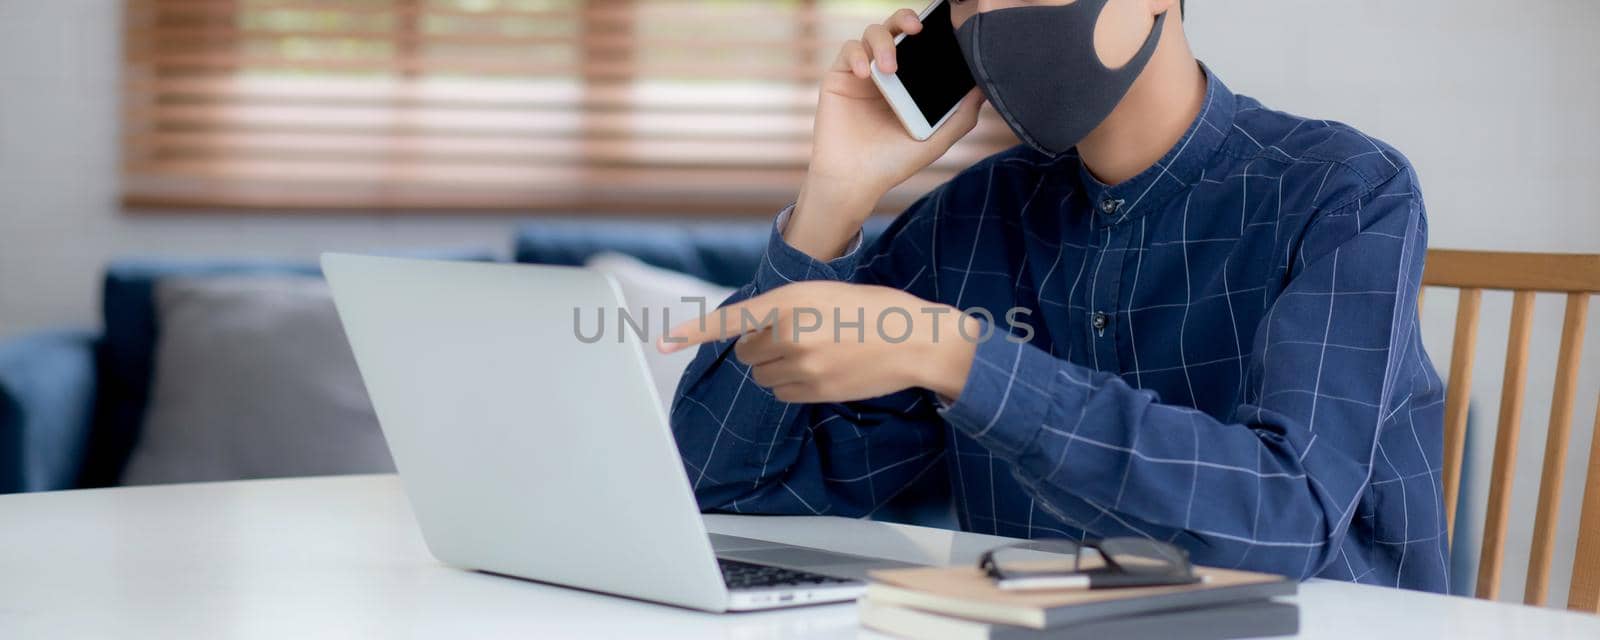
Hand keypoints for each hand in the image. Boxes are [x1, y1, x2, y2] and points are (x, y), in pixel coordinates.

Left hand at [658, 282, 979, 402]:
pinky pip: (781, 393)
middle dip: (761, 347)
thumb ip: (785, 309)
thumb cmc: (872, 310)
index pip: (730, 319)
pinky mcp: (815, 390)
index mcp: (790, 299)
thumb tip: (751, 338)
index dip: (692, 332)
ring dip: (776, 367)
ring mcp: (802, 365)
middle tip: (798, 336)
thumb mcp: (824, 293)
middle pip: (746, 352)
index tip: (663, 343)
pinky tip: (821, 370)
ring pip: (762, 375)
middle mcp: (790, 333)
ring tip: (817, 352)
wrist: (916, 340)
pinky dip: (791, 385)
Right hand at [786, 9, 985, 260]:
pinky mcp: (839, 77)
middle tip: (917, 29)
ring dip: (884, 43)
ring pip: (872, 33)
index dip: (931, 28)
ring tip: (890, 68)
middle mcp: (886, 72)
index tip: (943, 26)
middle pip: (896, 27)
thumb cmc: (894, 162)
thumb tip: (984, 88)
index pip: (920, 43)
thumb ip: (962, 115)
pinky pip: (848, 50)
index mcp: (909, 81)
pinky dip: (858, 55)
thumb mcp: (936, 140)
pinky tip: (866, 73)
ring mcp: (861, 73)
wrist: (854, 180)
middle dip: (906, 19)